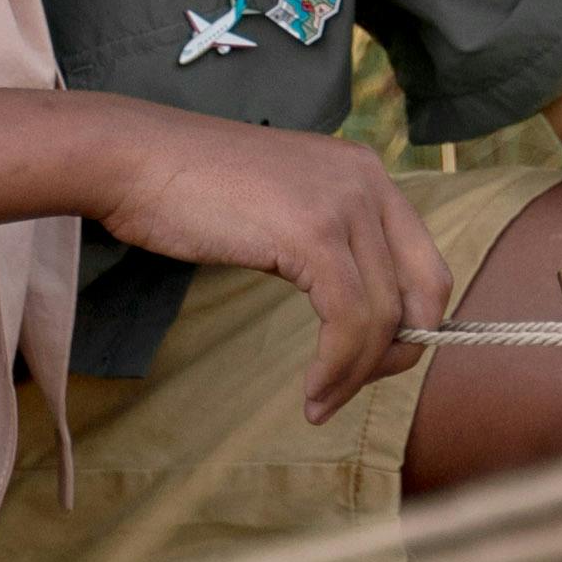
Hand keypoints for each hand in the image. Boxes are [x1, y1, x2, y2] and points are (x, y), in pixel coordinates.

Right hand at [66, 105, 456, 421]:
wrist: (135, 160)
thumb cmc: (189, 190)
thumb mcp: (282, 210)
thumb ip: (326, 244)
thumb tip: (356, 316)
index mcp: (365, 173)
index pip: (424, 263)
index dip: (410, 325)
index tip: (368, 364)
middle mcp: (368, 180)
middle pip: (425, 289)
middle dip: (398, 353)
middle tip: (351, 387)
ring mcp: (343, 203)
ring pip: (385, 314)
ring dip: (358, 374)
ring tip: (321, 402)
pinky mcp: (313, 232)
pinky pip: (349, 319)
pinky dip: (336, 366)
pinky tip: (312, 390)